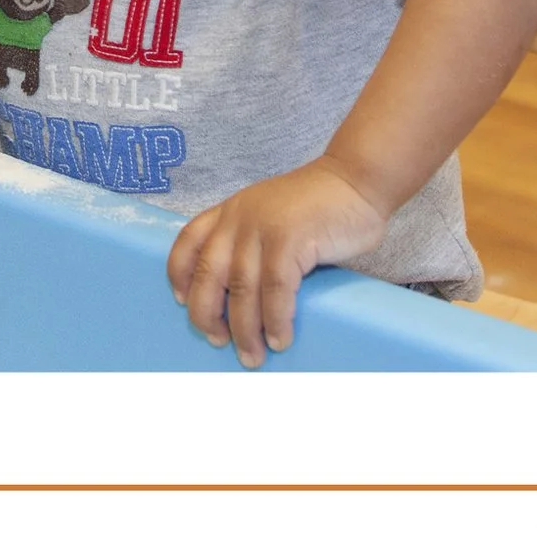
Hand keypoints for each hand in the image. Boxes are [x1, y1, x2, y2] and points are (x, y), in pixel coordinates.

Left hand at [168, 160, 391, 365]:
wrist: (356, 179)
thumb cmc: (318, 208)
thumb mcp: (271, 217)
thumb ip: (254, 245)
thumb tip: (243, 302)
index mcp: (231, 211)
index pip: (188, 241)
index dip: (180, 275)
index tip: (183, 303)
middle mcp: (240, 217)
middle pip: (209, 272)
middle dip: (208, 314)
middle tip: (219, 343)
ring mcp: (263, 226)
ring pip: (241, 287)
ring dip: (244, 329)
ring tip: (252, 355)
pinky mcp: (290, 238)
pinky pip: (275, 289)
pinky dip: (275, 320)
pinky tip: (280, 339)